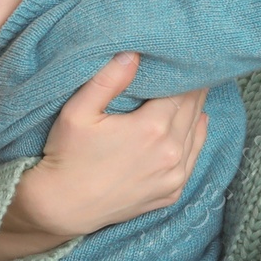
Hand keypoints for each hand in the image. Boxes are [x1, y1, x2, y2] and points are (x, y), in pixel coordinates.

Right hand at [0, 51, 209, 250]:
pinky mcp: (171, 193)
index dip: (184, 74)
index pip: (182, 91)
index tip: (184, 60)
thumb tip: (133, 53)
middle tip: (194, 71)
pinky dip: (196, 139)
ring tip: (196, 93)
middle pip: (193, 110)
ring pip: (197, 134)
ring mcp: (173, 176)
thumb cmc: (67, 157)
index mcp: (152, 128)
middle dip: (193, 89)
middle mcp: (170, 153)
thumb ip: (108, 79)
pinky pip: (193, 159)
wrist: (63, 207)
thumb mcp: (78, 112)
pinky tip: (195, 126)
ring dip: (197, 112)